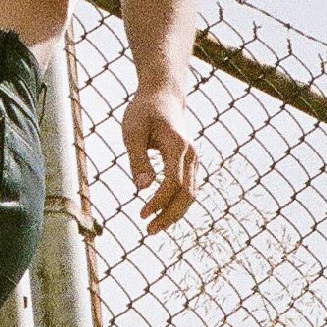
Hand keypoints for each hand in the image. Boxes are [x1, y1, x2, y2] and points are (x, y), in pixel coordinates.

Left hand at [122, 86, 197, 232]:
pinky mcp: (190, 163)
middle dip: (170, 215)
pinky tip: (161, 215)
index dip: (159, 201)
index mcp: (177, 145)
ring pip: (191, 194)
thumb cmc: (144, 112)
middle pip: (187, 194)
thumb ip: (138, 160)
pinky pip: (188, 189)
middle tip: (149, 231)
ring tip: (153, 228)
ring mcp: (194, 159)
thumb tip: (142, 188)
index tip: (141, 213)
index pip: (173, 182)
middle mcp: (191, 154)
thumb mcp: (132, 132)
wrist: (163, 96)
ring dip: (174, 214)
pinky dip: (177, 205)